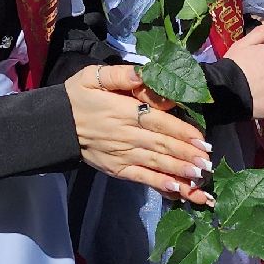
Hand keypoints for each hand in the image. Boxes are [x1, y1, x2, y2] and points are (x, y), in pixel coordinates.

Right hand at [69, 65, 214, 205]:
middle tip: (209, 162)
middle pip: (162, 144)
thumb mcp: (93, 77)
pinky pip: (141, 177)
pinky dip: (159, 184)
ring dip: (180, 171)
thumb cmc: (78, 96)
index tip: (202, 139)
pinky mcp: (117, 169)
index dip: (181, 131)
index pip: (158, 121)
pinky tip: (176, 190)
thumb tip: (146, 73)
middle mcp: (125, 134)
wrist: (54, 125)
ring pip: (156, 163)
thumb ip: (121, 75)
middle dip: (187, 154)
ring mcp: (122, 154)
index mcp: (123, 110)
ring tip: (200, 176)